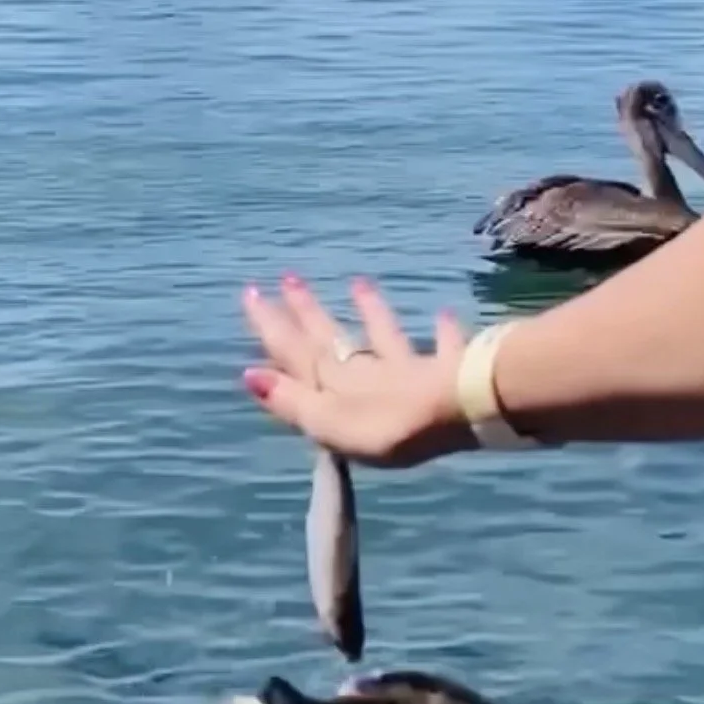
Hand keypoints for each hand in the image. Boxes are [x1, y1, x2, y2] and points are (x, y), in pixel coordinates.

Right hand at [241, 274, 475, 466]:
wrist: (455, 413)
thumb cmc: (387, 426)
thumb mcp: (327, 422)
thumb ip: (291, 400)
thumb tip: (249, 373)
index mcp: (333, 380)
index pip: (294, 349)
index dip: (271, 325)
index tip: (251, 292)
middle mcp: (365, 366)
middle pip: (331, 334)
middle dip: (307, 309)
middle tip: (288, 277)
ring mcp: (406, 366)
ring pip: (383, 333)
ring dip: (371, 309)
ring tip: (359, 282)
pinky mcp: (445, 370)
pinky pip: (442, 347)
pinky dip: (442, 332)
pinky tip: (444, 314)